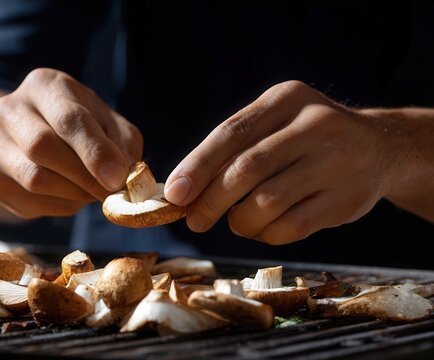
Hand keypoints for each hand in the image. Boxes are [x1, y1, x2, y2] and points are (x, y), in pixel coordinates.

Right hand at [0, 68, 141, 218]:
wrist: (27, 139)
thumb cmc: (79, 127)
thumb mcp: (106, 121)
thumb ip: (122, 143)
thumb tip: (125, 176)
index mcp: (43, 85)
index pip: (68, 118)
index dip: (94, 151)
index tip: (117, 178)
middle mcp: (9, 109)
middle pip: (42, 147)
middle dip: (83, 175)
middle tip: (110, 192)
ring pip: (35, 179)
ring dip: (74, 193)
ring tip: (92, 191)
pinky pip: (30, 202)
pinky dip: (60, 206)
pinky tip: (70, 195)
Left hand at [165, 80, 409, 243]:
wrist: (380, 148)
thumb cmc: (305, 139)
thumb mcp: (276, 123)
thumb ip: (233, 148)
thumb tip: (181, 189)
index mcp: (286, 98)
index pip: (231, 133)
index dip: (198, 166)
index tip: (174, 193)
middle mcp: (315, 124)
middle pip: (247, 168)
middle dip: (211, 199)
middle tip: (194, 220)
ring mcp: (336, 161)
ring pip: (268, 202)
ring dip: (240, 220)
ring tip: (235, 222)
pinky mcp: (347, 199)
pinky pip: (291, 227)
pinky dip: (266, 234)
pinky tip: (261, 228)